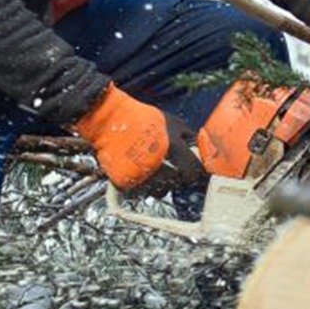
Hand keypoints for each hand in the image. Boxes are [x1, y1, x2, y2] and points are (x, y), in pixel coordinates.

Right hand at [74, 86, 207, 197]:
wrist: (109, 120)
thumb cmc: (140, 117)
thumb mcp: (169, 120)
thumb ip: (187, 133)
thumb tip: (200, 142)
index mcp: (172, 146)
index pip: (193, 170)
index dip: (197, 173)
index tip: (197, 173)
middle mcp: (158, 162)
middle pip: (177, 183)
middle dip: (180, 179)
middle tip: (178, 173)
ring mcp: (140, 173)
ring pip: (160, 191)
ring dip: (163, 185)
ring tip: (158, 173)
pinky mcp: (125, 181)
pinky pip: (141, 191)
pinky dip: (144, 186)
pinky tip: (144, 175)